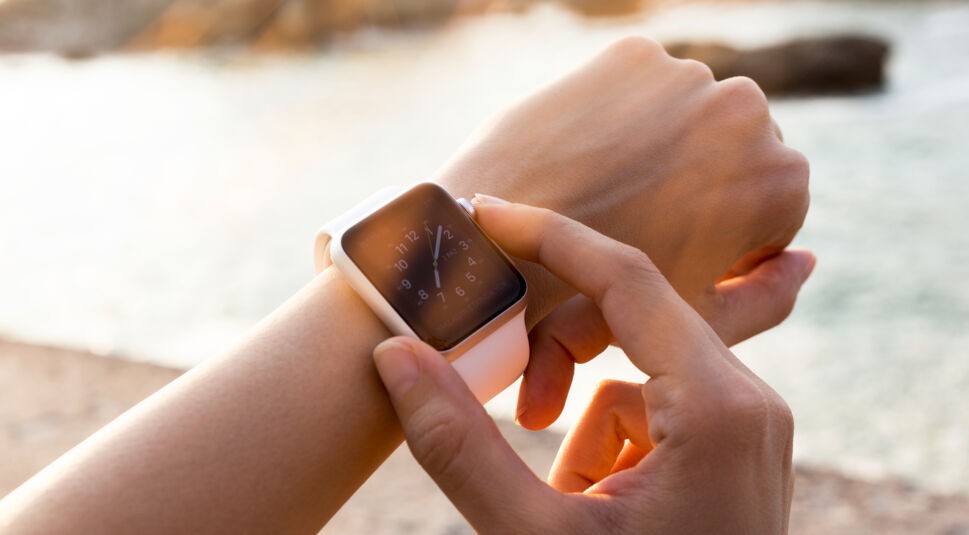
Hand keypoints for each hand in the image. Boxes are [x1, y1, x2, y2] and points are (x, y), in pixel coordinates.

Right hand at [373, 202, 805, 532]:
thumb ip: (458, 443)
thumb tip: (393, 354)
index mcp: (721, 408)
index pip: (627, 279)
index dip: (548, 236)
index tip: (484, 210)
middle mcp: (750, 403)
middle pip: (631, 322)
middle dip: (556, 352)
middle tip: (507, 384)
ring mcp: (748, 428)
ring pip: (635, 378)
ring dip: (582, 425)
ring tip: (570, 504)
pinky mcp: (733, 451)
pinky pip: (654, 416)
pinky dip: (608, 449)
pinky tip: (597, 510)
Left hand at [435, 36, 809, 337]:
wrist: (498, 250)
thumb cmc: (601, 301)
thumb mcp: (696, 318)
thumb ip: (768, 299)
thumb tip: (808, 263)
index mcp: (783, 179)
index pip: (775, 206)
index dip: (728, 236)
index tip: (680, 252)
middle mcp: (749, 111)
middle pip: (736, 153)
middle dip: (701, 185)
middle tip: (643, 221)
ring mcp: (688, 74)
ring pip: (690, 116)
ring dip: (667, 146)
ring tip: (613, 191)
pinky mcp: (632, 55)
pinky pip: (643, 89)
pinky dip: (624, 117)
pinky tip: (590, 157)